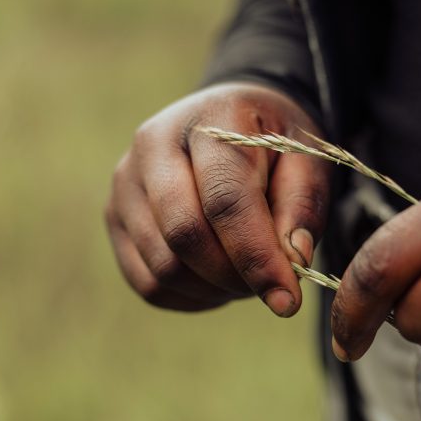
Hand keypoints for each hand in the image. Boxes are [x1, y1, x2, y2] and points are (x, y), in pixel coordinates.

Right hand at [106, 82, 330, 314]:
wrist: (224, 121)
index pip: (226, 200)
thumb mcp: (306, 157)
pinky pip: (148, 284)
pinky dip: (190, 297)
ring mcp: (126, 182)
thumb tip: (293, 260)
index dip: (257, 257)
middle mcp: (153, 144)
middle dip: (233, 277)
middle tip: (270, 287)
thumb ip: (302, 205)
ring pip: (163, 267)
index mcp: (210, 119)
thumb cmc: (271, 142)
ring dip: (213, 289)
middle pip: (184, 234)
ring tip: (246, 275)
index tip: (287, 301)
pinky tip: (218, 281)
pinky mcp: (114, 216)